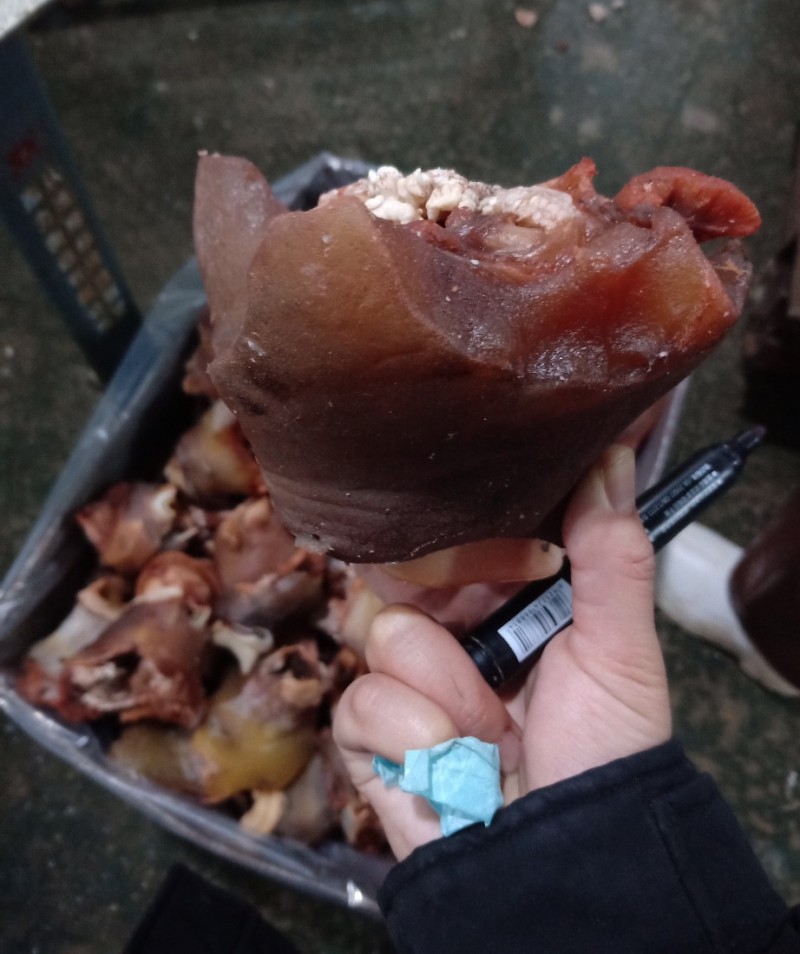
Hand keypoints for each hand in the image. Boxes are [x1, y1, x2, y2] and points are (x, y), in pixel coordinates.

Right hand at [333, 445, 671, 860]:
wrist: (567, 858)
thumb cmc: (605, 750)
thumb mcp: (620, 647)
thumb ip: (611, 551)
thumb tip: (611, 454)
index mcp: (501, 599)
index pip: (455, 532)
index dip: (476, 541)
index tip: (528, 569)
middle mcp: (446, 631)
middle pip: (400, 571)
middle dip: (455, 619)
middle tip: (502, 659)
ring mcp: (404, 682)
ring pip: (383, 633)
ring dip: (451, 694)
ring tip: (494, 733)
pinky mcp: (368, 735)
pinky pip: (360, 704)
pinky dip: (417, 741)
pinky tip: (457, 765)